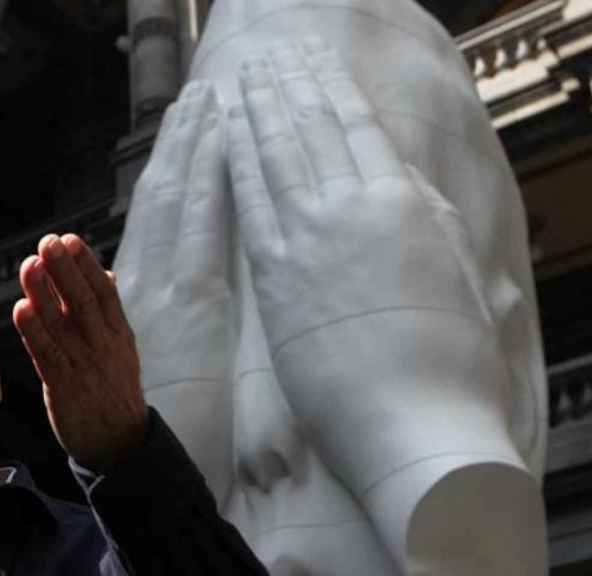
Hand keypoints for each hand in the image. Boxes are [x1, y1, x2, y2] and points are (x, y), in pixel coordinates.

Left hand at [12, 233, 146, 471]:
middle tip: (48, 242)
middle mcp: (102, 346)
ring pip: (61, 324)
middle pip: (82, 302)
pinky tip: (22, 309)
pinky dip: (34, 332)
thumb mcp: (122, 348)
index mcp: (118, 334)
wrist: (119, 442)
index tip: (70, 240)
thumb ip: (109, 312)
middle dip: (64, 270)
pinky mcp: (63, 387)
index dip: (86, 265)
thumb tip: (106, 274)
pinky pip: (47, 354)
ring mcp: (84, 366)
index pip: (103, 292)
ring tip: (29, 265)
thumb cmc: (115, 389)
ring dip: (43, 293)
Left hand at [227, 40, 519, 504]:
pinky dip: (234, 161)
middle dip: (288, 84)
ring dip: (256, 109)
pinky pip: (249, 202)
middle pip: (312, 128)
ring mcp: (311, 238)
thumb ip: (427, 216)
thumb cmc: (448, 359)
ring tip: (241, 76)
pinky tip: (220, 135)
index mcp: (405, 202)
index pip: (357, 126)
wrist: (417, 422)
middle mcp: (355, 207)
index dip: (331, 87)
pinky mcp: (275, 275)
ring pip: (276, 154)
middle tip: (269, 53)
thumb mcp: (454, 271)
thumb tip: (405, 179)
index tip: (312, 60)